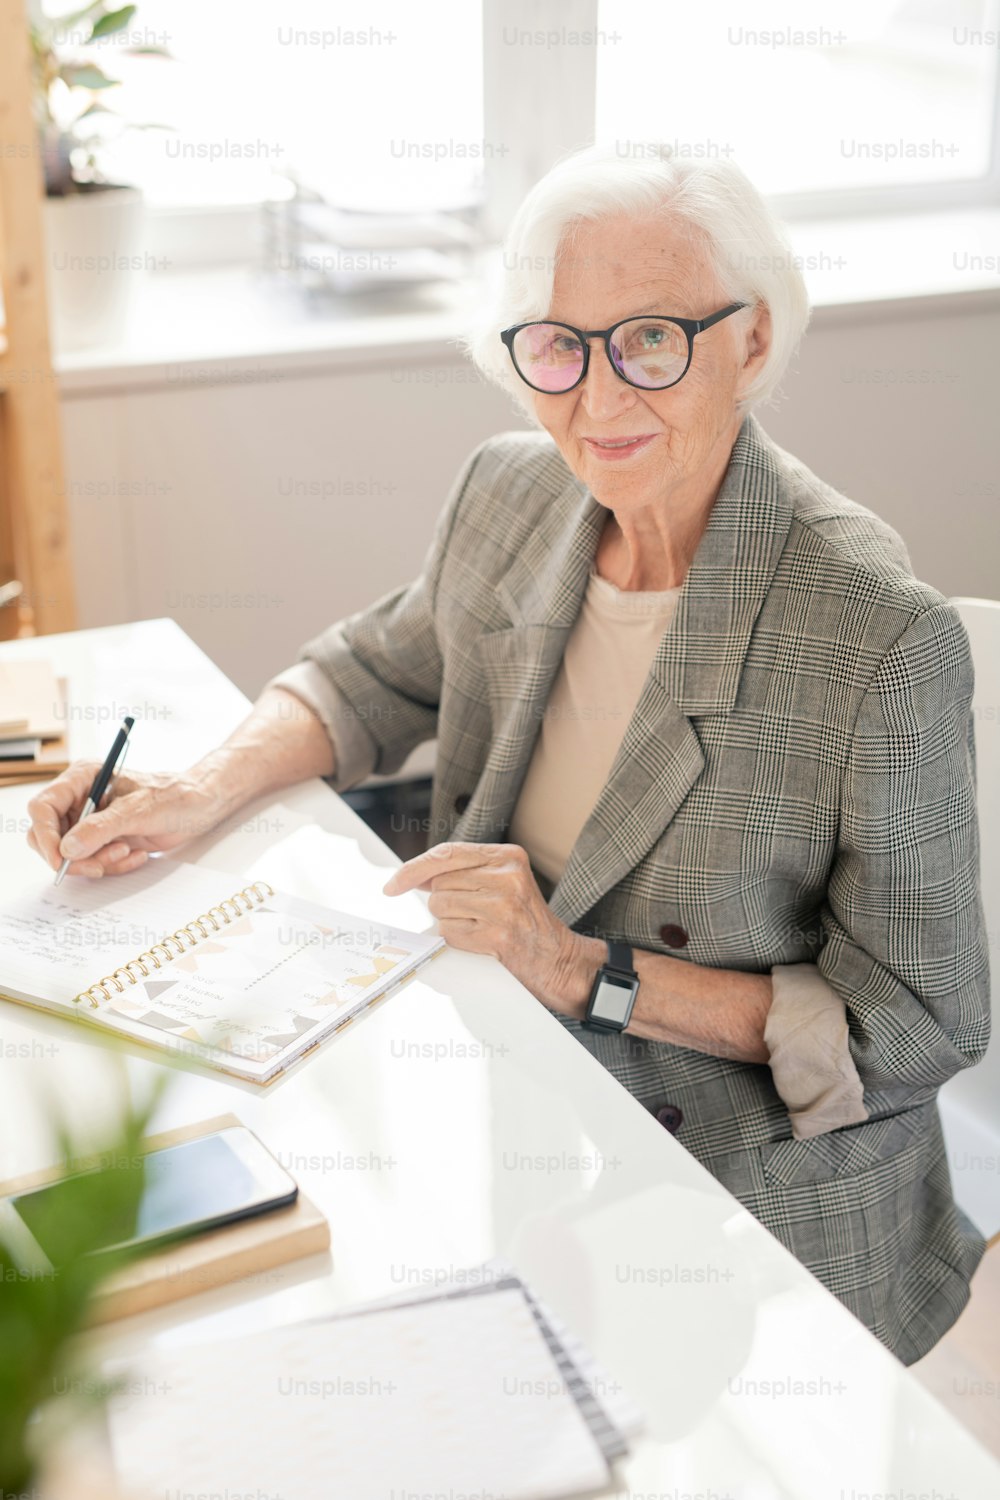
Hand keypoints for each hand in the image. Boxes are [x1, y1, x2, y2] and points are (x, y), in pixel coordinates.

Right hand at [27, 761, 229, 878]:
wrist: (201, 805)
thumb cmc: (175, 795)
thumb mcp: (138, 810)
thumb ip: (101, 828)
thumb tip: (67, 848)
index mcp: (83, 778)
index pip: (43, 808)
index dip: (45, 836)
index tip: (59, 860)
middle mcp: (81, 799)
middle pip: (50, 836)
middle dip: (73, 857)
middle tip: (98, 865)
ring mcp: (91, 821)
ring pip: (71, 854)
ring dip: (98, 862)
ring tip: (127, 852)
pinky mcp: (104, 839)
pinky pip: (93, 862)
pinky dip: (112, 865)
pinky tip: (135, 855)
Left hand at [382, 841, 602, 1014]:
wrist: (558, 958)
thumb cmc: (526, 922)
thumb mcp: (505, 882)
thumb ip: (465, 873)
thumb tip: (416, 876)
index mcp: (509, 857)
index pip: (447, 853)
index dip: (414, 868)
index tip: (393, 884)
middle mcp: (507, 876)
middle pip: (440, 883)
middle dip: (445, 901)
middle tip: (472, 913)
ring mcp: (503, 905)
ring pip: (441, 907)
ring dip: (451, 921)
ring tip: (480, 925)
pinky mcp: (497, 933)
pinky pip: (449, 932)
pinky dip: (458, 939)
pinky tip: (482, 940)